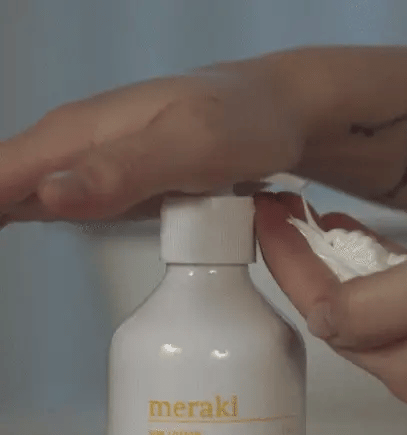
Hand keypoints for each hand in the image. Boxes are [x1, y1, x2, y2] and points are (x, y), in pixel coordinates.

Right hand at [0, 62, 300, 227]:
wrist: (276, 116)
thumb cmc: (243, 122)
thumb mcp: (192, 144)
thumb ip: (123, 170)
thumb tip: (46, 195)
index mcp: (78, 134)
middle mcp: (78, 148)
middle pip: (3, 188)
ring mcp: (100, 168)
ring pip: (29, 198)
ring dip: (7, 220)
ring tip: (12, 244)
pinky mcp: (120, 186)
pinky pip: (69, 207)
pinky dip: (43, 222)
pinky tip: (33, 229)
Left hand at [255, 192, 406, 414]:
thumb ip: (376, 309)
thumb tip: (319, 319)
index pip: (321, 311)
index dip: (286, 260)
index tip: (265, 216)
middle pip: (338, 311)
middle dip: (302, 259)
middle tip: (281, 213)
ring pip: (365, 303)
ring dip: (333, 260)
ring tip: (310, 219)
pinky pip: (397, 299)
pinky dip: (371, 267)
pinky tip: (356, 240)